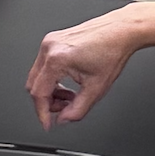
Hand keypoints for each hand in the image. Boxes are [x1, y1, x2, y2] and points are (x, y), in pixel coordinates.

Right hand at [27, 3, 154, 126]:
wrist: (120, 31)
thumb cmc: (112, 51)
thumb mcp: (96, 89)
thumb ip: (77, 111)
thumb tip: (63, 120)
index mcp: (57, 59)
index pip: (39, 93)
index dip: (42, 113)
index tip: (48, 124)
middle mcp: (49, 48)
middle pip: (34, 85)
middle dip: (47, 101)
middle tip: (64, 109)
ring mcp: (50, 42)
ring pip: (38, 76)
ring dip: (51, 91)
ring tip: (71, 96)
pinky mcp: (54, 40)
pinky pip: (44, 65)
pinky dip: (53, 79)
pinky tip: (69, 83)